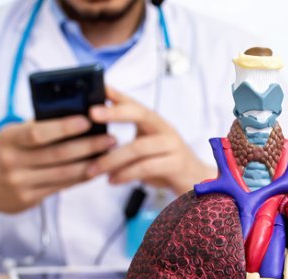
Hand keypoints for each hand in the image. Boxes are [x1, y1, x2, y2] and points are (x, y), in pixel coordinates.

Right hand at [0, 116, 115, 224]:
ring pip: (63, 173)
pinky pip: (61, 187)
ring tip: (108, 154)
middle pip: (57, 154)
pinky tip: (94, 170)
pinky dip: (80, 178)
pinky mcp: (28, 199)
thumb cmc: (2, 154)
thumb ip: (36, 128)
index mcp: (8, 139)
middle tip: (110, 139)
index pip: (38, 132)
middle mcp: (12, 162)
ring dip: (90, 163)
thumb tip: (72, 114)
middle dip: (88, 146)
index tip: (87, 120)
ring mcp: (20, 183)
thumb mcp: (10, 137)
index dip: (64, 127)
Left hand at [87, 87, 214, 194]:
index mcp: (155, 123)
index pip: (134, 103)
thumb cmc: (164, 166)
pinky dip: (125, 174)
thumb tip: (93, 143)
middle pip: (139, 114)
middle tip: (91, 114)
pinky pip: (146, 167)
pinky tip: (112, 180)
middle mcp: (165, 129)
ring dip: (111, 159)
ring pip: (138, 147)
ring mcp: (172, 146)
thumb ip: (125, 145)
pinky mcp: (176, 165)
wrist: (196, 182)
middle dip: (114, 112)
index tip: (99, 86)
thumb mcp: (144, 151)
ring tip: (92, 169)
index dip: (117, 94)